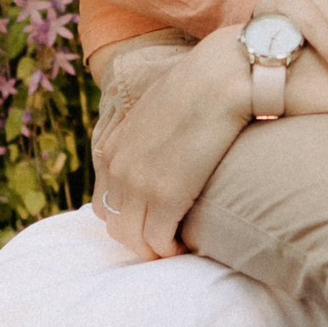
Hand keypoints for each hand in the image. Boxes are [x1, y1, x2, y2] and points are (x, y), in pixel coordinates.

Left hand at [92, 31, 251, 258]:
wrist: (222, 76)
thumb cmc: (202, 90)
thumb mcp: (157, 112)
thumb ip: (148, 138)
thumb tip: (162, 154)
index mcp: (112, 149)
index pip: (105, 205)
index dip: (131, 219)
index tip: (156, 221)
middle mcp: (118, 168)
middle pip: (116, 227)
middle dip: (141, 239)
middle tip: (170, 238)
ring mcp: (139, 183)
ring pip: (134, 240)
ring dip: (156, 247)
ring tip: (181, 242)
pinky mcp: (166, 196)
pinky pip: (159, 241)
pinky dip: (172, 249)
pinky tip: (189, 242)